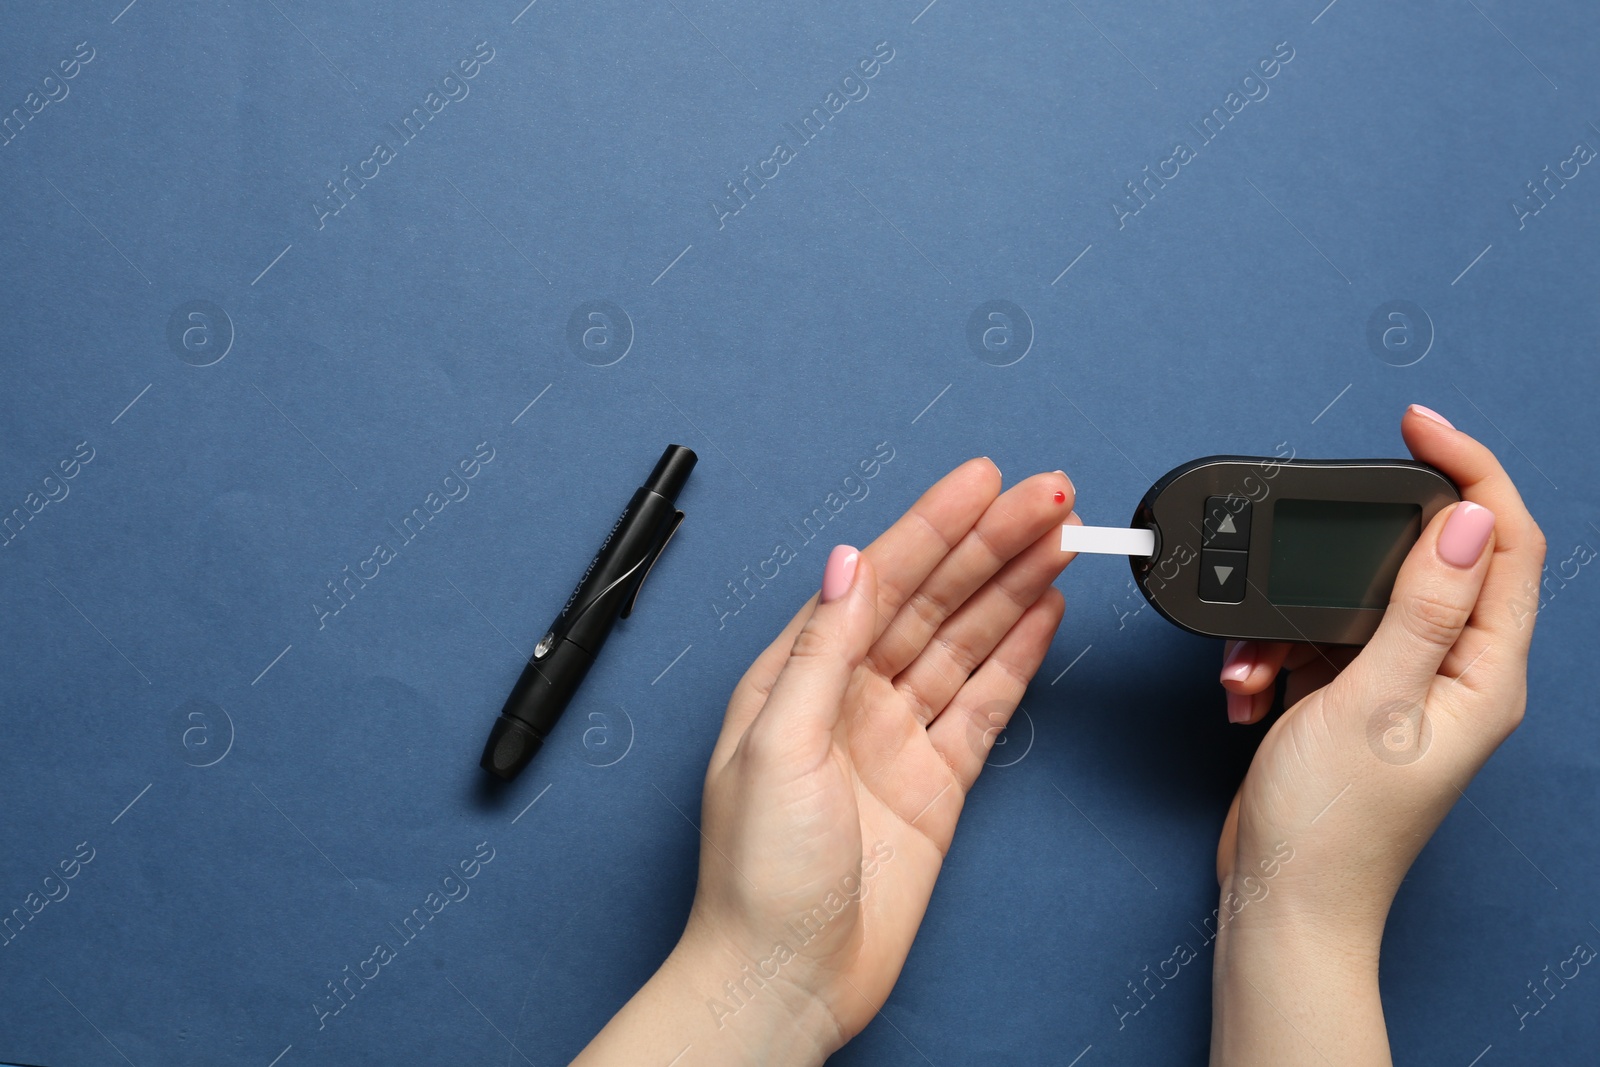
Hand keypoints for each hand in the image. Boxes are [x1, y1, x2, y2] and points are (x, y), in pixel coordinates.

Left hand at [574, 459, 1079, 1065]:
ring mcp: (896, 735)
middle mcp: (849, 696)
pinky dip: (1016, 657)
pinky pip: (985, 703)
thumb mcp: (776, 747)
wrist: (788, 979)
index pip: (877, 579)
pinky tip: (1042, 613)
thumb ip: (819, 652)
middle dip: (990, 544)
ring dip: (1012, 587)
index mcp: (798, 676)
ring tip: (1060, 538)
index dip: (932, 526)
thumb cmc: (758, 875)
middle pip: (932, 600)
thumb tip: (845, 564)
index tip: (981, 482)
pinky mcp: (937, 781)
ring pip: (965, 641)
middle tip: (1050, 497)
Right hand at [1209, 405, 1545, 1065]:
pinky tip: (1249, 690)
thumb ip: (1420, 608)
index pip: (1504, 543)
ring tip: (1258, 664)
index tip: (1416, 426)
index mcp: (1484, 674)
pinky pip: (1315, 643)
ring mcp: (1400, 689)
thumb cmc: (1332, 825)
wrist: (1280, 899)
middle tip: (1306, 529)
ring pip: (1355, 603)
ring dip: (1293, 618)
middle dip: (1352, 549)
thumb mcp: (1372, 702)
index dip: (1469, 471)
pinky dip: (1273, 654)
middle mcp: (1454, 676)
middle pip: (1426, 563)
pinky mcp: (1351, 702)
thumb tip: (1468, 520)